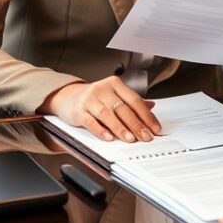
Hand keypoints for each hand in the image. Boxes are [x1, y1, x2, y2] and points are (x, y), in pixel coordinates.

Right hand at [39, 76, 160, 142]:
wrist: (68, 96)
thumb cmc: (96, 97)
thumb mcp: (114, 95)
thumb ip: (131, 101)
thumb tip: (151, 107)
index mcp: (115, 84)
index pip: (135, 100)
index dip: (146, 115)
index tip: (155, 128)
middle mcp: (103, 89)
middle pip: (123, 108)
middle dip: (136, 124)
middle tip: (145, 136)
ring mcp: (89, 99)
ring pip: (108, 115)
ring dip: (120, 128)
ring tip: (130, 139)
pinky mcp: (78, 111)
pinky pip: (90, 122)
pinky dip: (100, 130)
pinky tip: (109, 137)